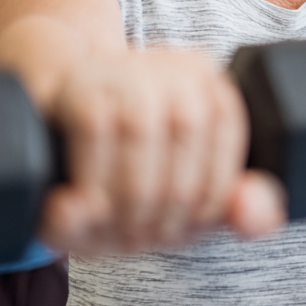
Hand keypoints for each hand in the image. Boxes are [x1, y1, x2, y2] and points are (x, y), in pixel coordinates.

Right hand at [36, 48, 286, 252]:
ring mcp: (124, 68)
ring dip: (128, 197)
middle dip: (163, 205)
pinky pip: (93, 125)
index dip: (210, 196)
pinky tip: (88, 206)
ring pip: (141, 128)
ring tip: (114, 232)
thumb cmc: (125, 170)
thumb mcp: (182, 198)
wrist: (50, 123)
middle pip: (187, 132)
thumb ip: (234, 210)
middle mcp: (175, 65)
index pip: (229, 133)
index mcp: (212, 84)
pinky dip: (94, 176)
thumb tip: (254, 216)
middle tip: (136, 240)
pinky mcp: (76, 82)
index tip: (182, 231)